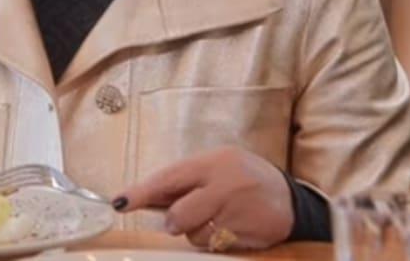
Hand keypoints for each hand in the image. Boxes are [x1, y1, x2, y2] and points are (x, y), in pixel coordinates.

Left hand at [113, 147, 293, 250]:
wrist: (289, 197)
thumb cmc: (241, 177)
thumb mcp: (215, 165)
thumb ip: (185, 179)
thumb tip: (146, 197)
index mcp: (211, 162)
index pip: (168, 179)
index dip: (140, 193)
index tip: (119, 203)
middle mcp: (224, 185)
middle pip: (178, 215)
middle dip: (173, 222)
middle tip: (179, 218)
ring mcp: (238, 211)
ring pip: (194, 235)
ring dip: (196, 232)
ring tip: (214, 218)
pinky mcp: (249, 234)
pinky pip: (215, 246)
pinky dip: (215, 241)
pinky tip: (230, 227)